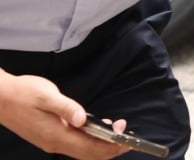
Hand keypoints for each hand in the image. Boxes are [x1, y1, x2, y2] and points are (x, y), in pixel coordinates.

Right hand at [0, 72, 127, 158]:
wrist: (0, 98)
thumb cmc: (23, 94)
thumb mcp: (47, 96)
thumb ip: (66, 107)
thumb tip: (83, 118)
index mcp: (56, 135)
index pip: (89, 148)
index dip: (110, 147)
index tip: (126, 140)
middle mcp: (54, 143)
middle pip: (88, 154)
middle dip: (110, 148)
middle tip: (127, 136)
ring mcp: (51, 141)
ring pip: (81, 151)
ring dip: (100, 145)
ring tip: (117, 131)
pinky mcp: (49, 137)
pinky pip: (74, 144)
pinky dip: (89, 140)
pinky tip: (97, 128)